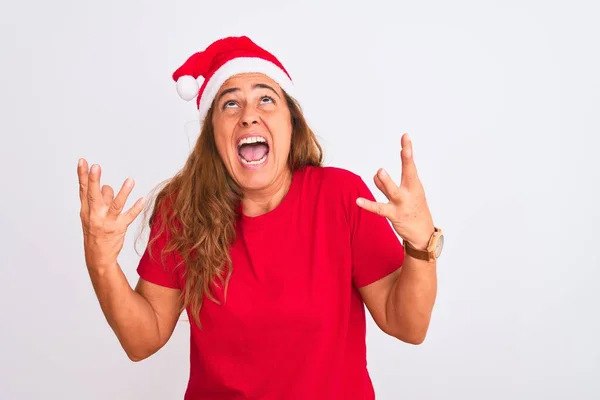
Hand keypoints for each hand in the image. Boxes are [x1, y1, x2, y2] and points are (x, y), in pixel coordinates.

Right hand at [78, 159, 144, 270]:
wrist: (98, 256)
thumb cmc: (95, 232)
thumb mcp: (90, 216)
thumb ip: (97, 199)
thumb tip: (106, 186)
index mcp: (86, 210)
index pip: (83, 190)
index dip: (82, 175)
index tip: (82, 161)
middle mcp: (95, 215)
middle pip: (94, 195)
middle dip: (94, 181)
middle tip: (96, 166)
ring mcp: (108, 222)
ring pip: (115, 205)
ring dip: (123, 192)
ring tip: (130, 180)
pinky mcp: (119, 228)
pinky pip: (129, 216)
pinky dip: (136, 208)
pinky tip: (142, 199)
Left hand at [356, 133, 434, 249]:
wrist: (423, 234)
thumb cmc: (414, 210)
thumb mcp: (406, 194)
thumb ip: (387, 185)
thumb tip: (375, 176)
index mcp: (414, 185)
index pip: (410, 164)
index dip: (408, 150)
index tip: (405, 136)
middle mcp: (410, 192)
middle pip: (409, 173)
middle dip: (407, 160)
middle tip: (404, 149)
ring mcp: (402, 204)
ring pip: (393, 191)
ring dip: (387, 182)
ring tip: (380, 172)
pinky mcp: (394, 215)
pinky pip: (379, 209)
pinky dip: (368, 205)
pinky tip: (358, 201)